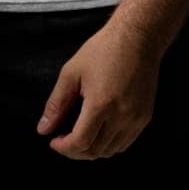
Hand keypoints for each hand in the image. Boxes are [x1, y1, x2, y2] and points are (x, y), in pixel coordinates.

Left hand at [36, 20, 162, 159]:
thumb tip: (43, 129)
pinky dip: (110, 144)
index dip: (64, 148)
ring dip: (92, 150)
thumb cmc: (103, 50)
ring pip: (111, 151)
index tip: (54, 141)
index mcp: (101, 104)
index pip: (80, 143)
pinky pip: (125, 143)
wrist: (138, 38)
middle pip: (95, 151)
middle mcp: (121, 116)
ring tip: (80, 136)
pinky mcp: (145, 117)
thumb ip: (56, 104)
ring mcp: (136, 118)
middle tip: (64, 140)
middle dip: (75, 151)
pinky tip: (99, 131)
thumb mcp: (72, 72)